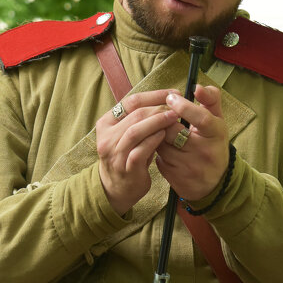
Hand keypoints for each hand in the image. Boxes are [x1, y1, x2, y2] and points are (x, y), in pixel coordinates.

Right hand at [96, 90, 178, 214]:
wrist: (116, 189)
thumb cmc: (127, 156)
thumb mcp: (127, 135)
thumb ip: (139, 119)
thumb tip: (166, 99)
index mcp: (106, 123)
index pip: (130, 101)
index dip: (154, 95)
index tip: (172, 93)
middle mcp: (107, 137)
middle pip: (134, 114)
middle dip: (158, 107)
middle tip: (177, 106)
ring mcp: (115, 154)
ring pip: (136, 131)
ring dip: (157, 122)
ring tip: (174, 117)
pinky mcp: (126, 168)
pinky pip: (140, 150)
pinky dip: (154, 140)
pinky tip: (165, 135)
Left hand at [156, 85, 228, 201]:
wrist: (215, 182)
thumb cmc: (213, 143)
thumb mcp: (218, 120)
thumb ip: (210, 99)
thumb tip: (197, 86)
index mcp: (216, 133)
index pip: (201, 118)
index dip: (183, 107)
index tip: (170, 98)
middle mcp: (204, 152)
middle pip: (172, 131)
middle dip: (163, 122)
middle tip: (163, 118)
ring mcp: (189, 167)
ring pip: (161, 144)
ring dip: (157, 136)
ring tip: (164, 134)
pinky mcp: (176, 178)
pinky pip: (158, 158)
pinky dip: (157, 151)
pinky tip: (165, 150)